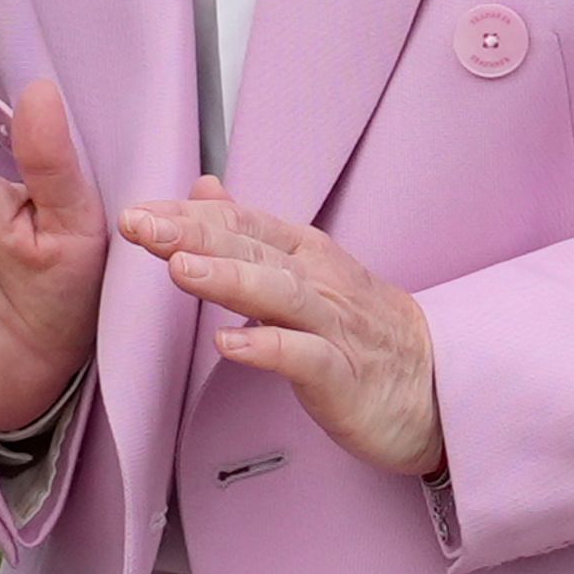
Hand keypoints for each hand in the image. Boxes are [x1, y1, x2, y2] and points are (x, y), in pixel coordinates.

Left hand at [122, 179, 443, 476]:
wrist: (435, 384)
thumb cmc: (359, 329)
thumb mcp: (302, 270)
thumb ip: (247, 233)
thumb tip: (204, 189)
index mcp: (301, 251)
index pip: (237, 222)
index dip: (186, 215)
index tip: (138, 212)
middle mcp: (315, 278)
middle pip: (249, 247)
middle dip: (191, 232)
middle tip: (139, 225)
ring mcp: (331, 323)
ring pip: (275, 292)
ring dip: (226, 277)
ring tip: (179, 268)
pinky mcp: (342, 373)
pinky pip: (303, 356)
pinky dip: (266, 347)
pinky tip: (229, 345)